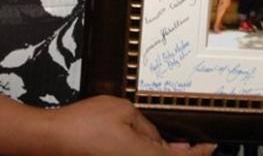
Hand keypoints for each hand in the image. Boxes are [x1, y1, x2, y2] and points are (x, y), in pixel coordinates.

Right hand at [47, 96, 213, 154]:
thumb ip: (146, 125)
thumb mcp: (124, 111)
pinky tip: (145, 145)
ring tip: (172, 144)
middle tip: (195, 146)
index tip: (210, 147)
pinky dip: (145, 154)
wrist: (51, 141)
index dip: (200, 153)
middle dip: (181, 155)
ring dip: (162, 154)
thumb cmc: (84, 126)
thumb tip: (154, 138)